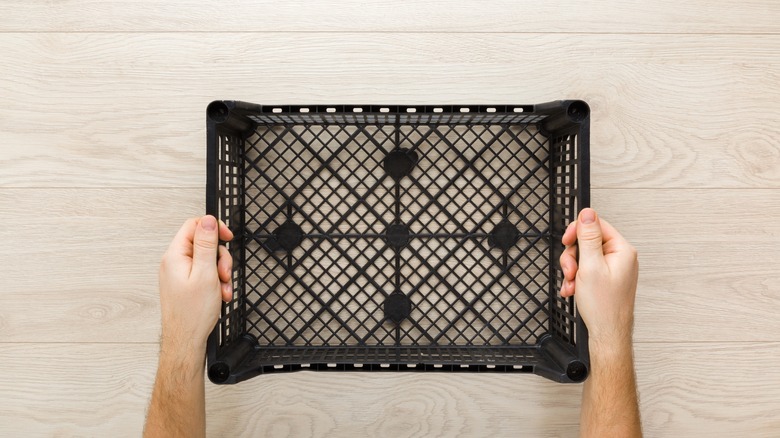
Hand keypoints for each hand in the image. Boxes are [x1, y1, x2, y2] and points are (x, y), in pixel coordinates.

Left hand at [158, 215, 233, 357]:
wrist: (186, 341)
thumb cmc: (192, 314)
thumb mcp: (206, 274)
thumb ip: (207, 245)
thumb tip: (207, 220)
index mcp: (175, 256)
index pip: (193, 226)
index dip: (213, 228)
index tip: (227, 237)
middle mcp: (174, 262)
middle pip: (203, 244)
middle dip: (220, 258)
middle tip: (225, 273)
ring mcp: (179, 274)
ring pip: (207, 260)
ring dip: (220, 273)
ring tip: (223, 289)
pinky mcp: (185, 284)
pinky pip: (204, 274)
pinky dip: (215, 282)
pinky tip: (219, 295)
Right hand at [558, 208, 637, 345]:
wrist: (607, 334)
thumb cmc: (603, 306)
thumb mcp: (590, 266)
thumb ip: (588, 237)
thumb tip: (588, 213)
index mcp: (622, 250)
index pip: (597, 225)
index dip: (577, 231)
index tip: (566, 241)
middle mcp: (620, 257)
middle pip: (588, 241)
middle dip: (573, 256)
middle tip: (570, 270)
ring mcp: (614, 269)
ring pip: (584, 256)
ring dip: (572, 269)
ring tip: (571, 283)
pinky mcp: (607, 279)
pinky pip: (587, 269)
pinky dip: (577, 278)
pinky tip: (573, 289)